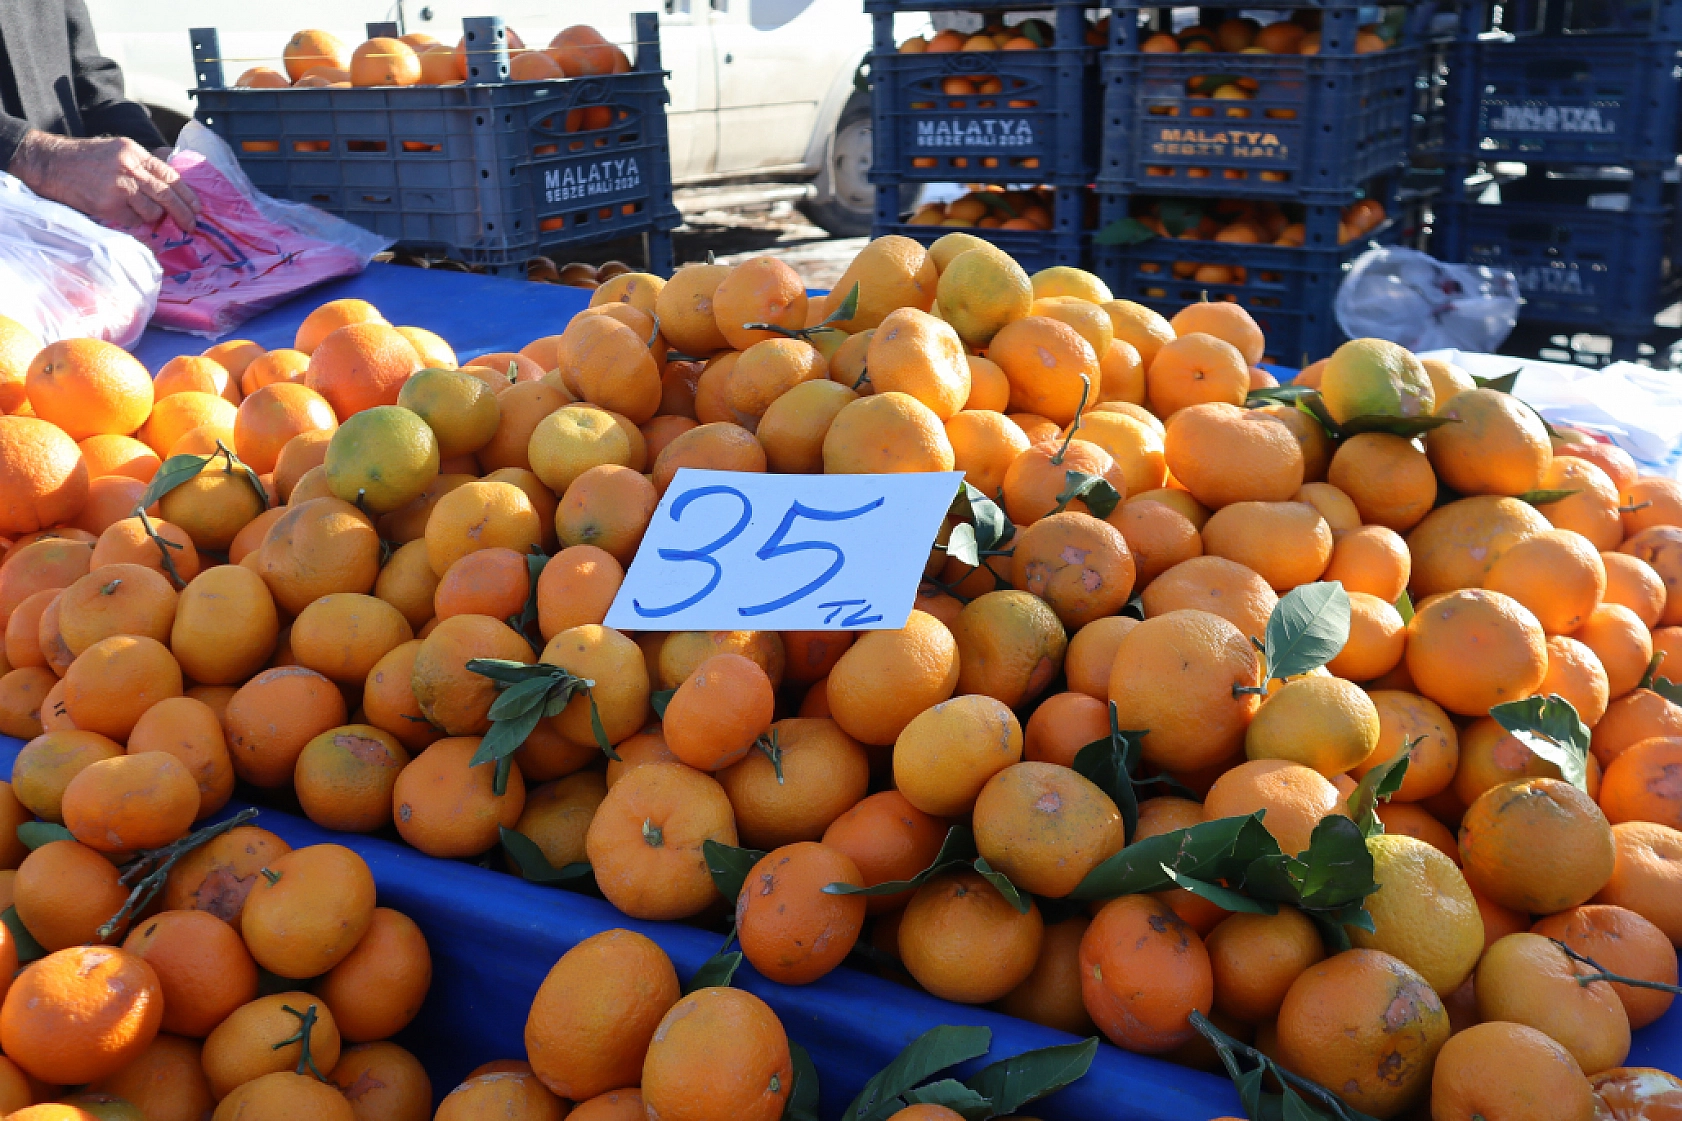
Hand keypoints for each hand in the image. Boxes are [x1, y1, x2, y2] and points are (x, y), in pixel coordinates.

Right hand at [9, 131, 198, 230]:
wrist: (51, 163)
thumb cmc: (84, 158)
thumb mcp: (117, 151)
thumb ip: (142, 165)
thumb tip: (171, 186)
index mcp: (134, 152)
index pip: (170, 175)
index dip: (188, 194)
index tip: (197, 207)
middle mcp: (129, 168)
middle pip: (167, 195)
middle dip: (183, 213)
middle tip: (191, 225)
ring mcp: (118, 187)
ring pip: (153, 211)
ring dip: (154, 217)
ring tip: (146, 215)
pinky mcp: (108, 205)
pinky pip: (133, 221)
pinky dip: (134, 222)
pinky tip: (124, 214)